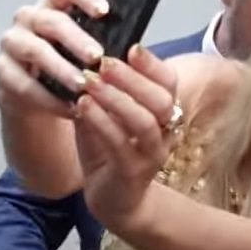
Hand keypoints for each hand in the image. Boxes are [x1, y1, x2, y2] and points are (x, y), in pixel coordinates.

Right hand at [0, 0, 107, 117]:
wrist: (40, 96)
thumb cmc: (73, 63)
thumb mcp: (88, 48)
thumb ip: (103, 39)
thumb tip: (135, 46)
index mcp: (54, 4)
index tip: (104, 11)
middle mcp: (29, 18)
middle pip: (51, 21)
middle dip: (76, 39)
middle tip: (98, 56)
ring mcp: (12, 43)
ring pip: (34, 51)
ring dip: (61, 69)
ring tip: (84, 85)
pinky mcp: (3, 72)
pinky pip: (24, 85)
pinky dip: (49, 98)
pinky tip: (71, 108)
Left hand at [74, 46, 176, 231]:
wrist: (116, 202)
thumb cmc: (110, 153)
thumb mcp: (106, 118)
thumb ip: (100, 94)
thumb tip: (81, 60)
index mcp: (164, 114)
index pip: (169, 83)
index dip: (153, 65)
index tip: (131, 47)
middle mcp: (165, 133)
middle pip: (161, 100)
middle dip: (133, 78)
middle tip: (104, 62)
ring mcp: (152, 154)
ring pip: (143, 121)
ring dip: (116, 98)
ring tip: (90, 82)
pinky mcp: (133, 172)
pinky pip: (120, 143)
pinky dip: (101, 121)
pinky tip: (82, 107)